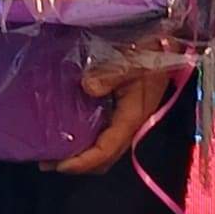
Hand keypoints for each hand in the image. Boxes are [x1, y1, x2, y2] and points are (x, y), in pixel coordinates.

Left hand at [56, 58, 180, 178]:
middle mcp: (129, 126)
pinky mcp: (121, 114)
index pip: (106, 150)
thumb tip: (87, 87)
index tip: (60, 165)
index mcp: (131, 118)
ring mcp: (125, 121)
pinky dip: (85, 141)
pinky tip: (67, 132)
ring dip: (80, 156)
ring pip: (103, 150)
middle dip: (77, 165)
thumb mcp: (130, 61)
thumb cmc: (150, 55)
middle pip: (104, 159)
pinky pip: (103, 136)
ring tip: (52, 152)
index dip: (84, 162)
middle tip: (48, 162)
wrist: (166, 47)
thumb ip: (110, 75)